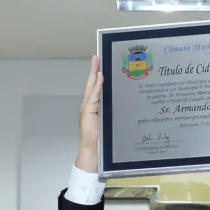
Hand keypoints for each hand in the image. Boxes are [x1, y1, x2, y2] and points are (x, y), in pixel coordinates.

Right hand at [75, 56, 102, 173]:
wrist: (92, 152)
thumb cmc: (100, 142)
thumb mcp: (108, 124)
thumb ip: (111, 114)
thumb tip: (123, 104)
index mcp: (93, 108)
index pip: (95, 88)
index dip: (96, 76)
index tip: (99, 65)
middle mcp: (88, 106)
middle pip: (91, 84)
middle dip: (94, 70)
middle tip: (96, 57)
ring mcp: (87, 108)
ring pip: (91, 87)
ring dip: (94, 74)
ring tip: (97, 62)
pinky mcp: (87, 112)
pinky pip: (93, 96)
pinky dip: (96, 86)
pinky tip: (100, 77)